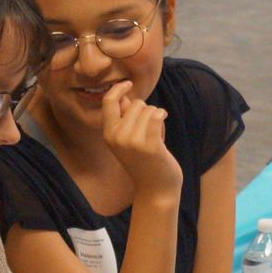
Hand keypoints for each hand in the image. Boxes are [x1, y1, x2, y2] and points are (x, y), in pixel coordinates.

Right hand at [100, 80, 181, 199]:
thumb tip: (123, 96)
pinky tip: (163, 128)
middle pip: (135, 104)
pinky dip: (163, 116)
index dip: (118, 89)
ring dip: (156, 119)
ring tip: (154, 139)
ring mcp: (132, 141)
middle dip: (146, 112)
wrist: (155, 189)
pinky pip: (157, 115)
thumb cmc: (144, 162)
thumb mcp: (126, 140)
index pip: (109, 102)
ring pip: (148, 109)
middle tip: (148, 133)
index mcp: (109, 134)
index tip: (128, 83)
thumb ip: (123, 119)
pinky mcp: (149, 145)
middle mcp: (117, 136)